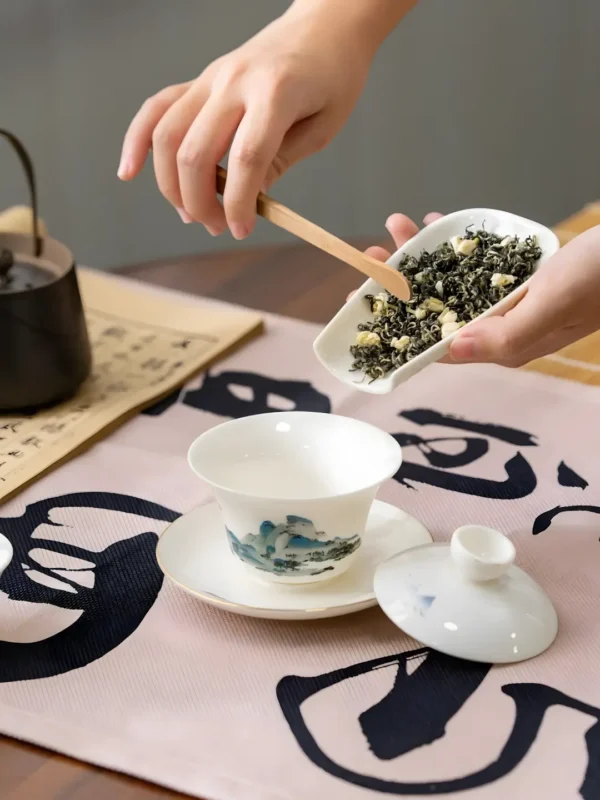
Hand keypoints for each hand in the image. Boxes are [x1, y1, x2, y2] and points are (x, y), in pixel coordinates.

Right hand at [118, 8, 374, 238]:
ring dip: (171, 185)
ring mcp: (210, 78)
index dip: (239, 202)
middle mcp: (234, 82)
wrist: (323, 25)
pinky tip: (129, 171)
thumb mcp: (322, 126)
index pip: (246, 159)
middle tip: (219, 227)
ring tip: (192, 214)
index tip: (241, 229)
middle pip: (196, 152)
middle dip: (201, 202)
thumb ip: (280, 160)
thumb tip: (246, 198)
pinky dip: (138, 141)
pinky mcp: (199, 81)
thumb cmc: (332, 75)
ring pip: (167, 135)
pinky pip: (157, 110)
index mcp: (275, 93)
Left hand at [354, 214, 599, 366]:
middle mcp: (500, 326)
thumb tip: (449, 349)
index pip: (435, 344)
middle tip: (372, 255)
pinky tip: (436, 224)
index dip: (395, 327)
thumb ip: (503, 334)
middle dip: (400, 284)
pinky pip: (474, 263)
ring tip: (397, 226)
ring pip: (451, 282)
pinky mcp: (519, 277)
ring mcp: (508, 300)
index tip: (362, 304)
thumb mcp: (550, 304)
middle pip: (435, 310)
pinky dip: (453, 244)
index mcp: (503, 344)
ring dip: (422, 256)